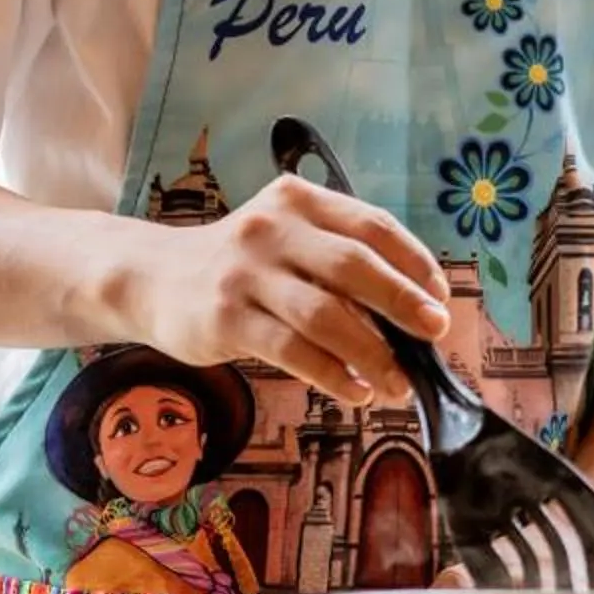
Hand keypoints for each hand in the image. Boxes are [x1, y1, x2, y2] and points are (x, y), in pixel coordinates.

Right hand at [130, 174, 449, 405]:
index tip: (440, 296)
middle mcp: (273, 228)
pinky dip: (333, 375)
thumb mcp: (287, 239)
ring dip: (372, 352)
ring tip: (399, 382)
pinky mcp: (226, 317)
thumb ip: (338, 260)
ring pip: (325, 315)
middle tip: (437, 332)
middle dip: (403, 302)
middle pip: (354, 266)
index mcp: (299, 200)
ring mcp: (246, 273)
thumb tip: (412, 310)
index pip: (372, 225)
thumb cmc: (242, 266)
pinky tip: (356, 392)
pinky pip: (293, 351)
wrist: (154, 277)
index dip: (414, 261)